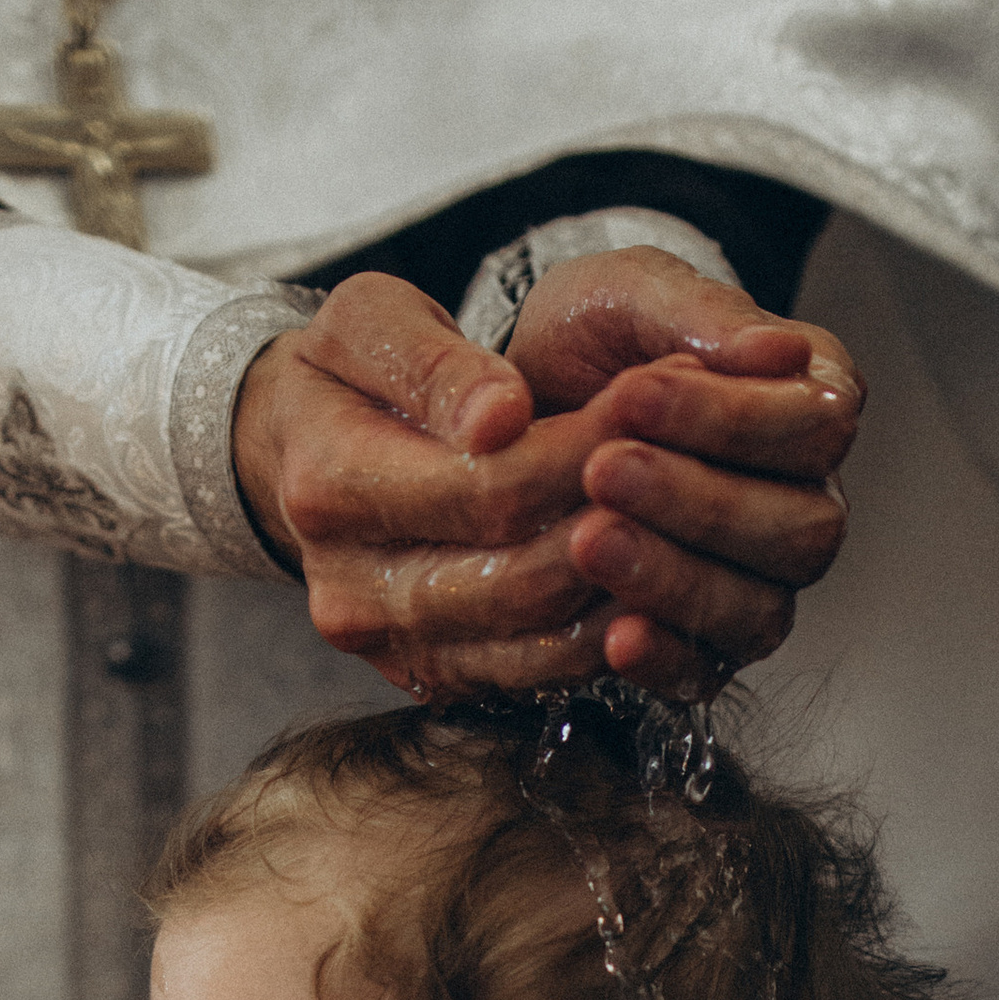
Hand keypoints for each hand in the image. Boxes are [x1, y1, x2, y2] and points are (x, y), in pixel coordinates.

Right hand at [230, 255, 859, 698]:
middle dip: (623, 515)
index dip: (585, 449)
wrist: (300, 454)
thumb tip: (500, 416)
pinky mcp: (436, 678)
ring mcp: (394, 648)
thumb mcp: (369, 321)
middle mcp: (352, 590)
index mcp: (330, 489)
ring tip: (692, 508)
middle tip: (698, 453)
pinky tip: (658, 570)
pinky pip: (543, 673)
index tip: (653, 396)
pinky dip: (612, 630)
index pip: (488, 487)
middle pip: (522, 576)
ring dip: (633, 581)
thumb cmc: (347, 375)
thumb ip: (434, 361)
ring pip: (541, 638)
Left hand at [514, 248, 859, 679]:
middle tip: (603, 469)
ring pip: (760, 607)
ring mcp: (758, 579)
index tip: (632, 394)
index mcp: (808, 402)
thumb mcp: (628, 294)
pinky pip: (709, 672)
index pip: (817, 424)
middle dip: (700, 502)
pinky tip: (612, 635)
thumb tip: (780, 350)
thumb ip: (699, 311)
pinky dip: (664, 659)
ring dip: (675, 579)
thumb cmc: (588, 343)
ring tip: (588, 541)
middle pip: (802, 528)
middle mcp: (800, 499)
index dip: (732, 418)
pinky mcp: (704, 641)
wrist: (512, 410)